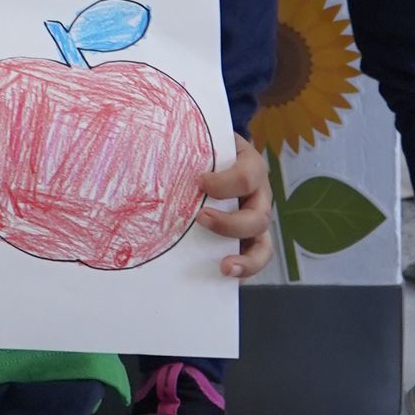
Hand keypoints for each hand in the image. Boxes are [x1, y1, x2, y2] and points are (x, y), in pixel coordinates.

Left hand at [197, 132, 274, 279]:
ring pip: (263, 245)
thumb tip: (151, 145)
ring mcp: (256, 220)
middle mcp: (259, 196)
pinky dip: (243, 269)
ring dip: (246, 259)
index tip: (200, 182)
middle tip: (201, 219)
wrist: (212, 154)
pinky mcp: (249, 240)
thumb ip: (190, 145)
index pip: (248, 175)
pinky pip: (254, 258)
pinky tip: (223, 274)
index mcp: (251, 166)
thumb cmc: (206, 147)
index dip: (226, 182)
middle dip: (231, 223)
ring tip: (225, 267)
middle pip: (259, 216)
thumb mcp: (203, 140)